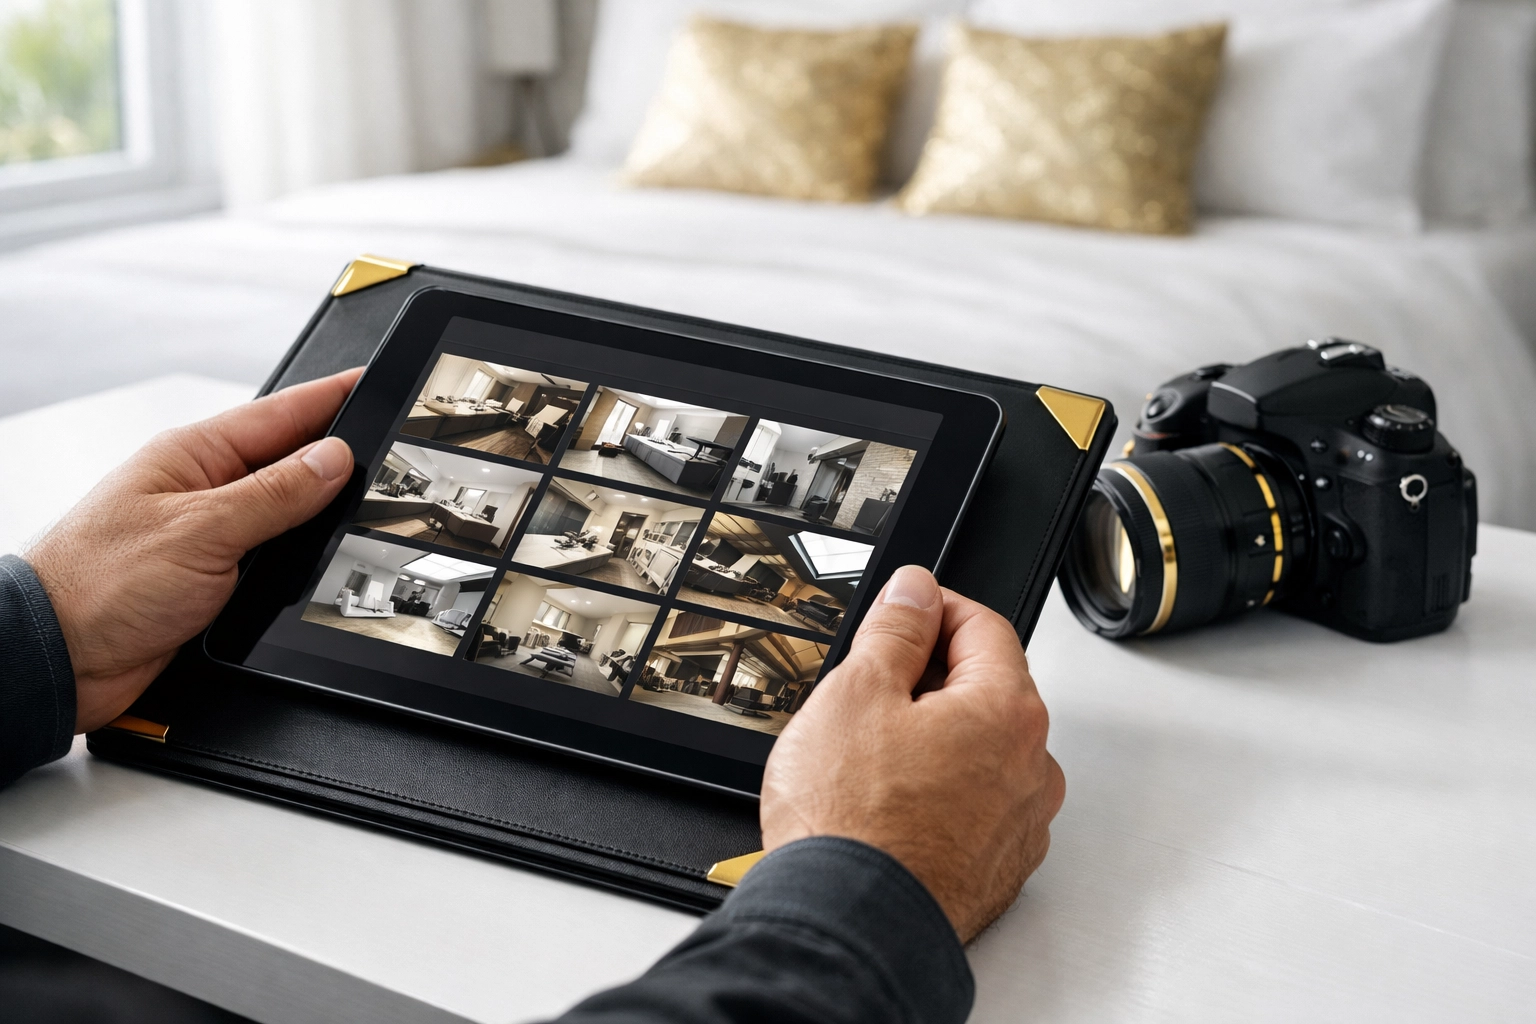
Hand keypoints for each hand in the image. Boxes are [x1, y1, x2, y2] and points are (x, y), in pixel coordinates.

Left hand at [26, 369, 361, 731]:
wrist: (56, 658)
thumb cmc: (95, 585)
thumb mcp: (201, 529)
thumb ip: (274, 494)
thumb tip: (333, 460)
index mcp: (193, 456)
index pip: (281, 414)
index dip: (333, 397)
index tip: (376, 382)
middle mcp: (202, 491)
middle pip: (289, 462)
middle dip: (340, 455)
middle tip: (392, 445)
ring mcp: (208, 535)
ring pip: (286, 513)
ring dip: (321, 512)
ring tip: (368, 499)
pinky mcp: (211, 580)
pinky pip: (272, 556)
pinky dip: (300, 557)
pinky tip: (323, 558)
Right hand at [761, 566, 1064, 942]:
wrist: (848, 927)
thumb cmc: (854, 825)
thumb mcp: (856, 693)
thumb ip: (894, 630)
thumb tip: (914, 592)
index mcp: (1007, 712)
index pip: (984, 626)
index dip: (933, 607)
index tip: (903, 609)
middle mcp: (1030, 769)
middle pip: (985, 691)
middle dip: (929, 679)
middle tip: (869, 689)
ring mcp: (1018, 826)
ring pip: (978, 754)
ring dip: (934, 741)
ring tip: (868, 759)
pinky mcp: (996, 871)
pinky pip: (972, 808)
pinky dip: (937, 796)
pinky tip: (885, 806)